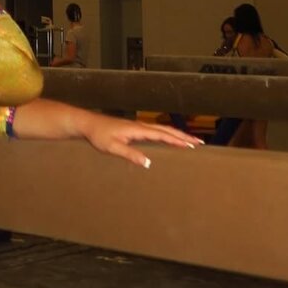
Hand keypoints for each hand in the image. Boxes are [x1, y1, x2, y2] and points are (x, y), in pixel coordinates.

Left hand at [83, 113, 202, 168]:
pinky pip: (155, 131)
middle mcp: (141, 126)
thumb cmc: (99, 136)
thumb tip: (148, 163)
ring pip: (162, 129)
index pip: (162, 135)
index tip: (192, 145)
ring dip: (176, 134)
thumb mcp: (113, 147)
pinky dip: (166, 134)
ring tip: (189, 141)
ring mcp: (138, 126)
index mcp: (138, 130)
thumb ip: (130, 154)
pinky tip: (168, 139)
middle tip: (199, 143)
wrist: (88, 124)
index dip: (178, 140)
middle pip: (167, 130)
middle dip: (183, 136)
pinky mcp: (134, 129)